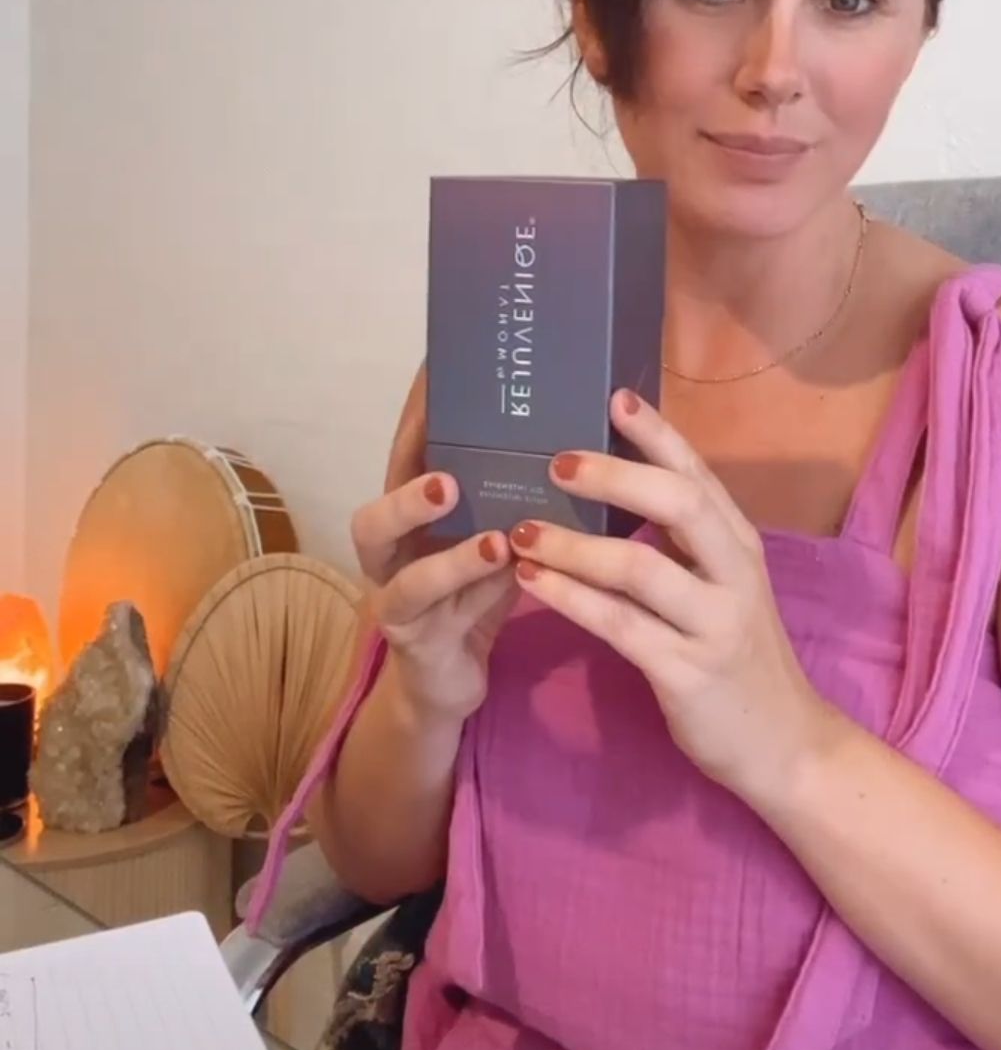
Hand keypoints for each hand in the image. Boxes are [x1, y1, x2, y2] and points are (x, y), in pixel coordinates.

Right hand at [351, 366, 516, 721]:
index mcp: (412, 517)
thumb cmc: (479, 597)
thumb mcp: (500, 539)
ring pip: (393, 563)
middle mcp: (391, 552)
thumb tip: (577, 437)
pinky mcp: (411, 638)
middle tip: (448, 471)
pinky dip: (461, 581)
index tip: (440, 365)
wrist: (450, 684)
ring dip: (435, 538)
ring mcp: (393, 596)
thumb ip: (517, 498)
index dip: (416, 412)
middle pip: (373, 512)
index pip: (407, 455)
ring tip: (479, 521)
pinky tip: (501, 562)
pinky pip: (425, 608)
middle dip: (405, 486)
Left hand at [507, 388, 830, 804]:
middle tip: (554, 461)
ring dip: (573, 544)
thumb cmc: (737, 656)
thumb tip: (612, 485)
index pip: (699, 474)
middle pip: (678, 504)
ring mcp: (714, 624)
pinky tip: (532, 583)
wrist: (784, 745)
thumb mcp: (723, 587)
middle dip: (614, 477)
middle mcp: (734, 574)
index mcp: (739, 544)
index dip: (657, 433)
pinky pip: (620, 625)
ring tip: (522, 531)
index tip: (613, 396)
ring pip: (639, 567)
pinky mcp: (687, 672)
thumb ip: (682, 541)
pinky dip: (570, 598)